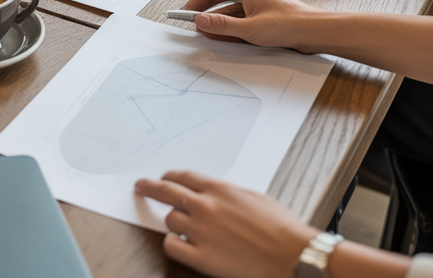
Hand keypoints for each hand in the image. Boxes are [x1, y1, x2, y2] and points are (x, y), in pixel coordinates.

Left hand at [135, 171, 316, 277]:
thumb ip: (227, 194)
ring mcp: (200, 232)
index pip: (183, 176)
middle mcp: (206, 207)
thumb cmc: (281, 228)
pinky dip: (173, 244)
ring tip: (181, 227)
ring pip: (169, 220)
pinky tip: (179, 244)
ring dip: (172, 222)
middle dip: (149, 187)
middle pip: (166, 192)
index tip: (161, 178)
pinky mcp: (201, 257)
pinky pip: (171, 246)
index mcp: (220, 189)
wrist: (292, 255)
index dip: (168, 176)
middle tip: (140, 186)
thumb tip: (213, 194)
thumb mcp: (253, 198)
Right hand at [181, 0, 321, 50]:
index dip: (195, 3)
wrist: (315, 32)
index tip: (184, 15)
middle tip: (193, 28)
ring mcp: (255, 7)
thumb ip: (222, 25)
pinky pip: (239, 23)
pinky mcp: (262, 19)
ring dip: (218, 25)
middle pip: (218, 3)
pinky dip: (230, 31)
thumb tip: (199, 20)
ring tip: (206, 36)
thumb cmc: (290, 23)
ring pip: (229, 15)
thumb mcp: (249, 27)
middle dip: (205, 16)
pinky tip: (224, 40)